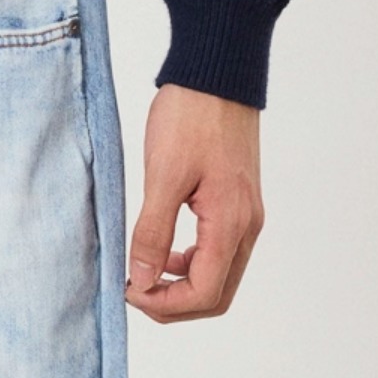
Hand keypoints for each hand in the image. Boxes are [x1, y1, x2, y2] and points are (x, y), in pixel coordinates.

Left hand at [127, 86, 263, 323]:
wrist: (218, 73)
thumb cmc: (192, 116)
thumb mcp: (163, 176)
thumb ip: (152, 233)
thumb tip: (142, 279)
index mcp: (231, 224)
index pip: (205, 293)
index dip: (164, 304)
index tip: (130, 291)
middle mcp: (247, 226)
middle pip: (217, 294)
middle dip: (174, 303)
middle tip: (134, 290)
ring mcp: (246, 215)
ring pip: (219, 275)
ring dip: (182, 285)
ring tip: (144, 272)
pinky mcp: (237, 203)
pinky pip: (219, 251)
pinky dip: (191, 262)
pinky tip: (164, 248)